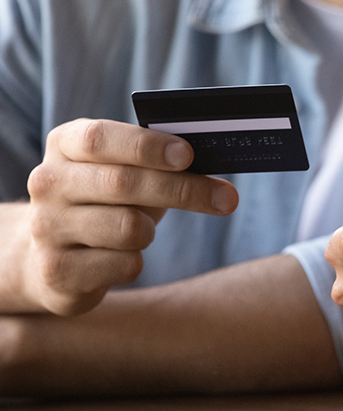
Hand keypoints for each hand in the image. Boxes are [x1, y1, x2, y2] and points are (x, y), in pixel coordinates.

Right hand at [19, 119, 237, 314]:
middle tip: (227, 198)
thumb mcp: (126, 172)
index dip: (147, 146)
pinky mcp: (57, 271)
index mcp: (64, 145)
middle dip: (183, 190)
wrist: (49, 258)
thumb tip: (218, 160)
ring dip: (150, 230)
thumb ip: (160, 162)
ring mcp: (47, 228)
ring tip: (141, 230)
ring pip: (128, 228)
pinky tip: (121, 258)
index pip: (100, 139)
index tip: (188, 155)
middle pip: (124, 183)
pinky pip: (125, 265)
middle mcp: (48, 183)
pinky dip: (136, 262)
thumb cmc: (107, 203)